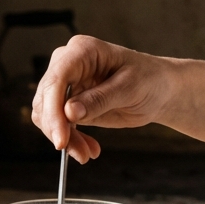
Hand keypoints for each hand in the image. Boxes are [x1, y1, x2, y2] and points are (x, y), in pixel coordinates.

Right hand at [30, 35, 167, 162]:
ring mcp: (66, 84)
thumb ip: (100, 99)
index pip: (56, 79)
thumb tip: (69, 112)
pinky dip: (69, 140)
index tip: (61, 139)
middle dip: (59, 130)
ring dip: (64, 138)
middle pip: (46, 99)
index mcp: (82, 51)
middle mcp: (67, 64)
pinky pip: (57, 125)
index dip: (54, 111)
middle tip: (79, 153)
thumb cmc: (149, 79)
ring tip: (87, 153)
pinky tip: (88, 148)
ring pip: (47, 116)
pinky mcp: (68, 103)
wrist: (158, 90)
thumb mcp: (130, 88)